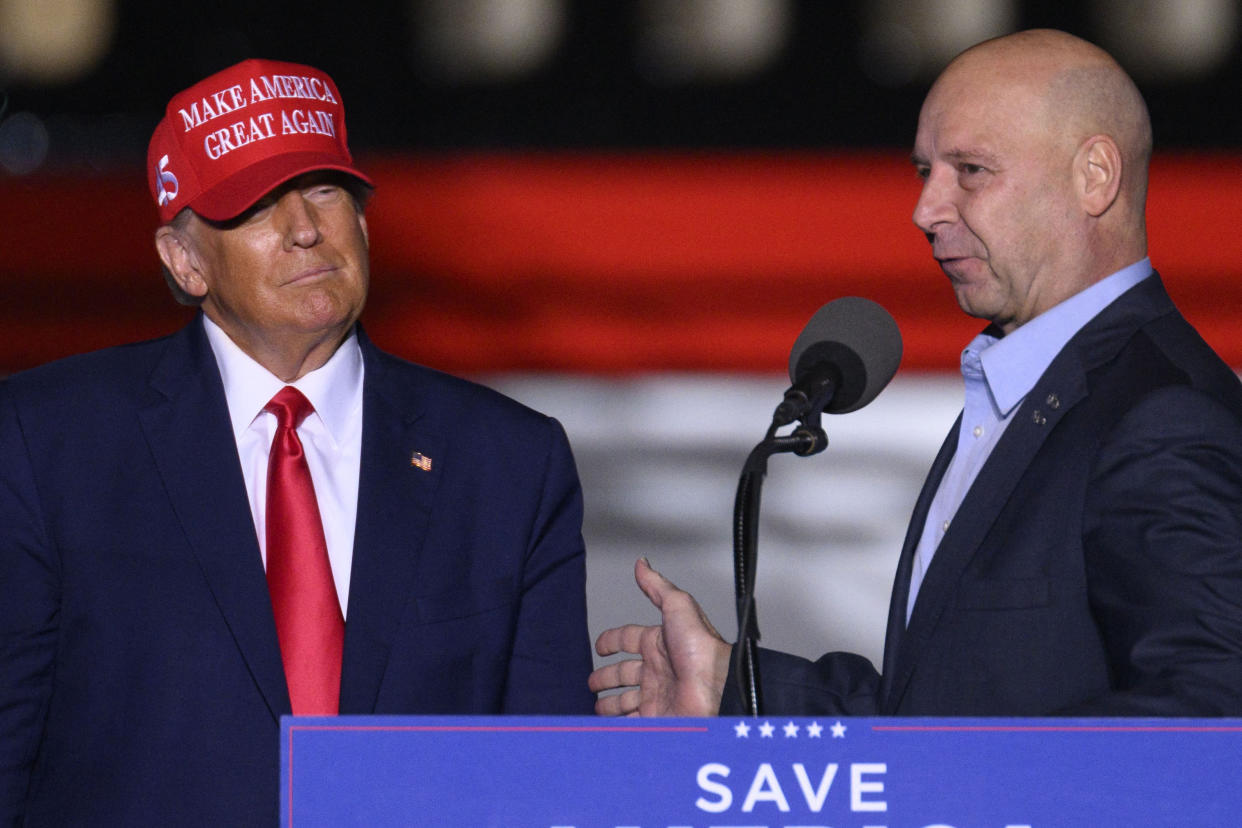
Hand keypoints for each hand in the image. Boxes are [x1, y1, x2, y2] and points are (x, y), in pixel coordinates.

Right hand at [588, 558, 731, 716]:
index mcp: (660, 643)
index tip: (600, 646)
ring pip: (626, 699)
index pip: (629, 639)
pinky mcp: (655, 717)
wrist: (714, 688)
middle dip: (607, 676)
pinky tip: (608, 723)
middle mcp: (658, 669)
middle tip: (593, 682)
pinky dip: (618, 722)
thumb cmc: (701, 648)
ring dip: (611, 702)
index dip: (613, 641)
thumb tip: (642, 564)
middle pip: (624, 673)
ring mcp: (656, 694)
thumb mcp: (678, 606)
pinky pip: (631, 720)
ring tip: (598, 706)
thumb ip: (657, 587)